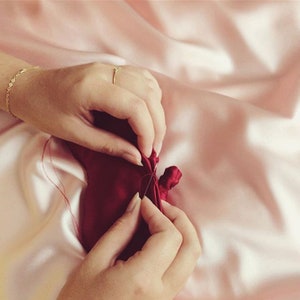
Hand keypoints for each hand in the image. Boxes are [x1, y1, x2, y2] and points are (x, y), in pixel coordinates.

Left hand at [11, 63, 165, 164]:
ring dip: (157, 112)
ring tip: (152, 134)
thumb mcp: (75, 134)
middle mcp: (106, 71)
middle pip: (148, 96)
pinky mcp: (113, 69)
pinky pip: (143, 79)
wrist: (30, 88)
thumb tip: (137, 158)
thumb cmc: (45, 112)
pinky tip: (147, 113)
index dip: (147, 133)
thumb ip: (109, 145)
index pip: (135, 107)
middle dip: (157, 126)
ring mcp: (111, 67)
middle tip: (153, 149)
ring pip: (149, 85)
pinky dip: (151, 97)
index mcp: (93, 88)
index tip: (146, 154)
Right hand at [58, 194, 200, 299]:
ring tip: (160, 219)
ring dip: (182, 232)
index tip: (144, 203)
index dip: (158, 213)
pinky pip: (182, 268)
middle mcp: (163, 292)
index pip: (169, 236)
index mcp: (143, 280)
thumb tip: (137, 203)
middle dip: (180, 219)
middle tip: (161, 206)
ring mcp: (167, 299)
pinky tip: (160, 237)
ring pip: (191, 259)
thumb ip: (121, 229)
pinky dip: (178, 247)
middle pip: (191, 247)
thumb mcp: (94, 261)